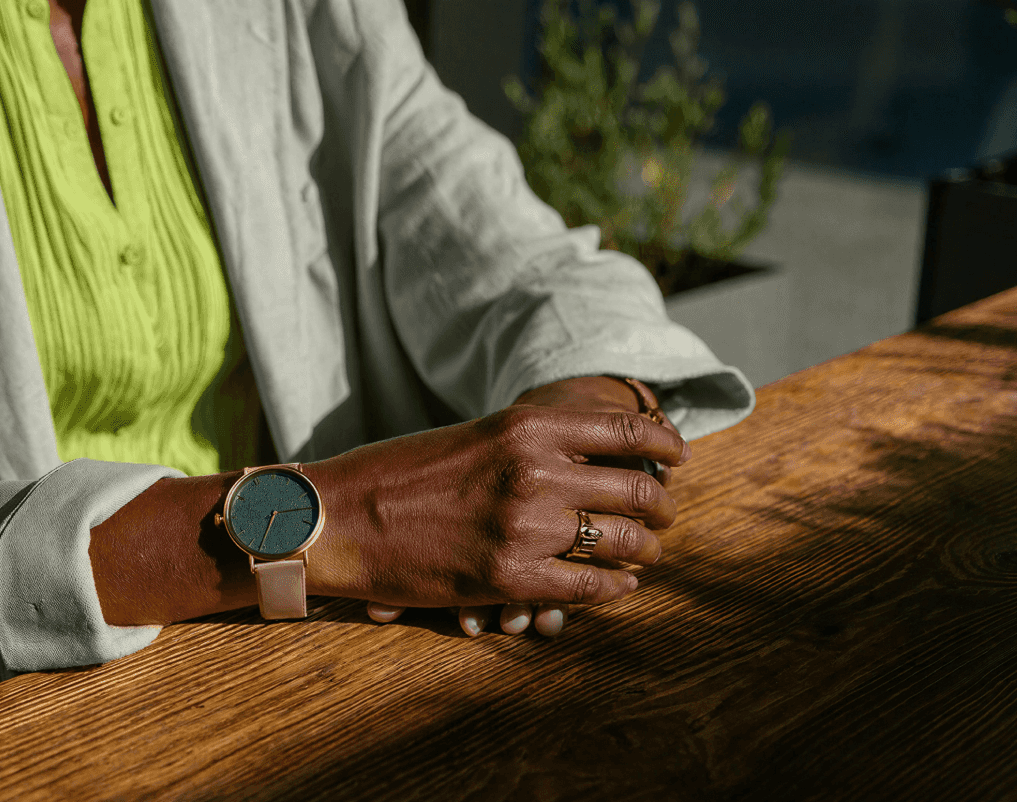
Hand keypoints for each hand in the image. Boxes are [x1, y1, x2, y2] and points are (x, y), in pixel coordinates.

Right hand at [304, 377, 688, 629]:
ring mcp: (525, 527)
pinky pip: (590, 587)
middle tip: (662, 516)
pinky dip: (616, 588)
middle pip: (637, 489)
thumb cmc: (400, 474)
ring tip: (646, 554)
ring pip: (622, 541)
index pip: (627, 429)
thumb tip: (588, 456)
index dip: (665, 444)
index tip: (676, 458)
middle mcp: (535, 472)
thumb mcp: (473, 438)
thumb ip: (531, 444)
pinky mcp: (509, 577)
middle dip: (661, 506)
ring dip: (645, 550)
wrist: (340, 516)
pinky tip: (621, 586)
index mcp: (525, 427)